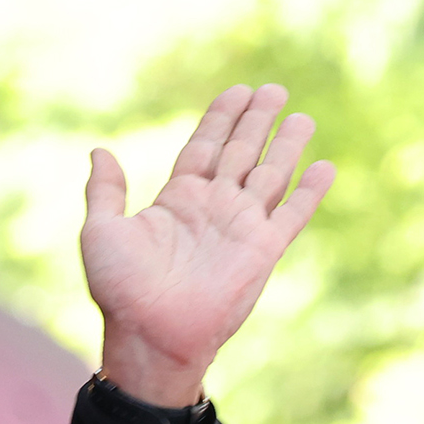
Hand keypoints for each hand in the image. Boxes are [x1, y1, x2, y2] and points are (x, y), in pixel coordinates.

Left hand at [80, 84, 333, 406]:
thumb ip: (105, 190)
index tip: (237, 91)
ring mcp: (240, 227)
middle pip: (241, 152)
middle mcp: (213, 208)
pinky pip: (292, 214)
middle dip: (256, 121)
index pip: (205, 147)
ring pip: (270, 174)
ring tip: (301, 116)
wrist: (150, 334)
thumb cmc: (121, 289)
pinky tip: (324, 167)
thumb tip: (99, 151)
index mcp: (177, 199)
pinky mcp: (263, 250)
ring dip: (286, 145)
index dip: (221, 118)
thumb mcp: (101, 230)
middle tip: (273, 89)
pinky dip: (309, 191)